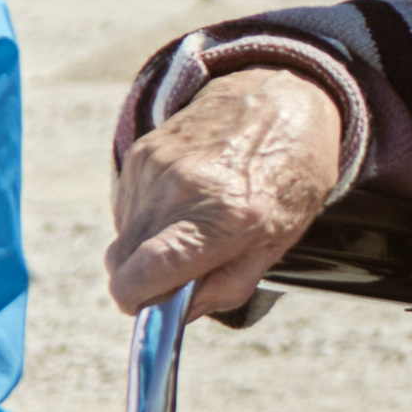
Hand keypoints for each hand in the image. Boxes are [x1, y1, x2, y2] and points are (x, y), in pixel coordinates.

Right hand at [104, 66, 352, 318]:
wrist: (281, 100)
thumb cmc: (288, 179)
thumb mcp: (275, 245)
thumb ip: (225, 288)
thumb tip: (175, 311)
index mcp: (223, 219)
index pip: (146, 272)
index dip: (135, 300)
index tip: (142, 306)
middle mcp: (181, 190)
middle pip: (123, 261)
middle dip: (143, 279)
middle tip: (179, 273)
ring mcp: (156, 167)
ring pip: (124, 236)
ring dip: (146, 246)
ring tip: (192, 226)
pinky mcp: (142, 153)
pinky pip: (126, 208)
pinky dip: (147, 218)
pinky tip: (183, 202)